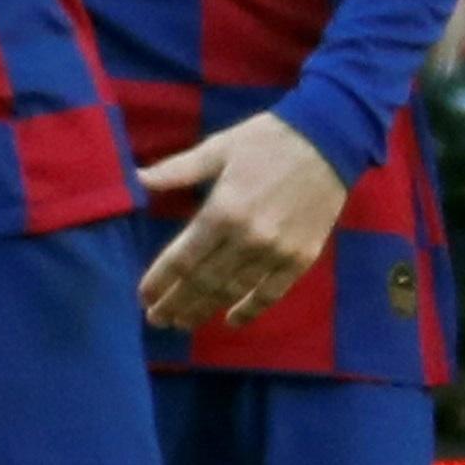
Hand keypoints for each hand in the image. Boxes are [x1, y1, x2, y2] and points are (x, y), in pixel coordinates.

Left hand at [134, 112, 349, 329]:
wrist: (329, 140)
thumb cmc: (267, 141)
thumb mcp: (218, 148)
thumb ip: (176, 170)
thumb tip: (135, 178)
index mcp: (221, 211)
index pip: (181, 259)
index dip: (160, 282)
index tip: (144, 298)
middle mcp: (246, 238)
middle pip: (202, 282)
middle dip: (175, 304)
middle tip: (157, 320)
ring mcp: (275, 252)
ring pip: (232, 292)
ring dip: (204, 311)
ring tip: (183, 323)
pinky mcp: (301, 259)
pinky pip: (270, 293)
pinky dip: (249, 310)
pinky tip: (230, 319)